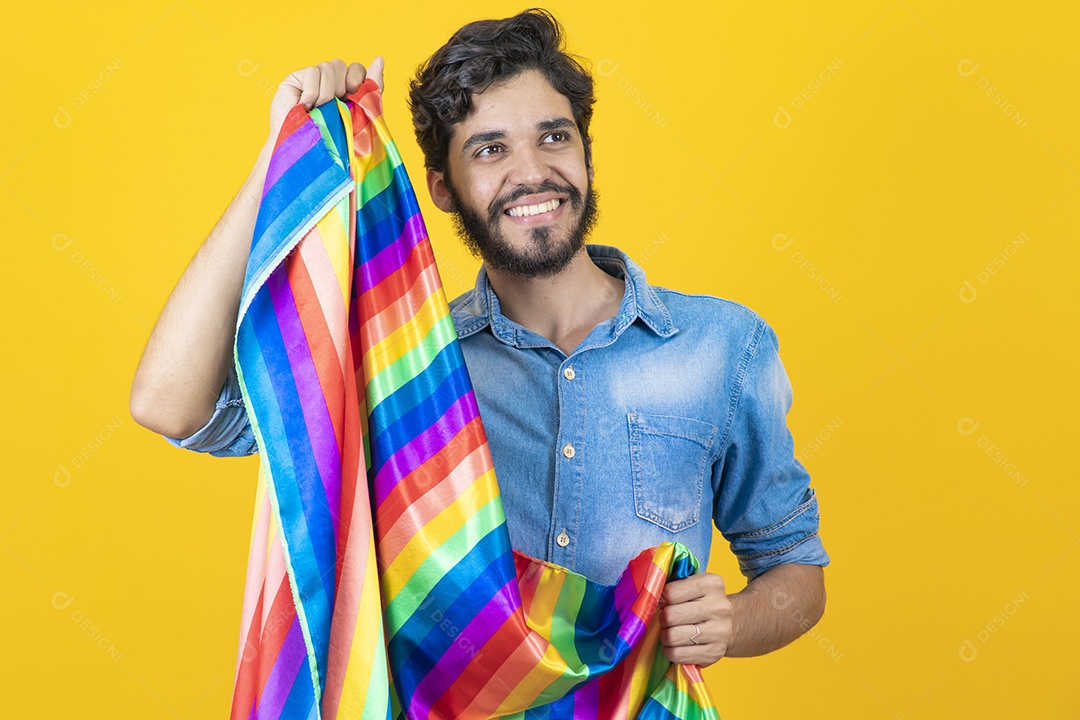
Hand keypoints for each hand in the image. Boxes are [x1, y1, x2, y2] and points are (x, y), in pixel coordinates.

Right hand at [266, 57, 384, 146]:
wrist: (309, 155)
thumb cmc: (336, 141)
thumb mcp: (362, 114)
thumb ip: (373, 87)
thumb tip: (380, 58)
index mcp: (346, 89)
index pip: (356, 68)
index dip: (357, 79)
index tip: (353, 96)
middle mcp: (328, 82)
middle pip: (340, 64)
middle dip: (341, 87)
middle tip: (334, 107)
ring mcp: (311, 80)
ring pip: (327, 67)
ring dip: (328, 93)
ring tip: (319, 111)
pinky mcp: (295, 80)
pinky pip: (313, 72)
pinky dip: (313, 92)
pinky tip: (306, 107)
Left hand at [657, 572, 732, 666]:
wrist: (729, 624)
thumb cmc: (701, 602)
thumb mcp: (692, 585)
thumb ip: (672, 585)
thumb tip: (649, 597)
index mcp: (712, 584)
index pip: (671, 593)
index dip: (660, 599)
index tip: (662, 603)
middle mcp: (720, 607)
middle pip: (670, 615)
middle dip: (663, 619)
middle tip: (667, 620)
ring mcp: (720, 631)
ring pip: (673, 637)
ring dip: (665, 637)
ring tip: (671, 633)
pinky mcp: (715, 653)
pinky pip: (678, 654)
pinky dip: (671, 652)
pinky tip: (676, 646)